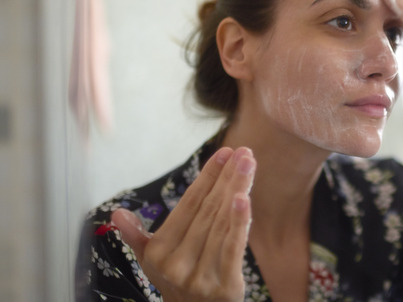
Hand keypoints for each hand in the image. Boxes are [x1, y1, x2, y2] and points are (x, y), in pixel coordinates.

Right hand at [111, 147, 254, 301]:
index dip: (208, 177)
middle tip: (244, 152)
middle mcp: (177, 263)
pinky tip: (245, 198)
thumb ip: (137, 236)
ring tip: (249, 164)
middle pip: (208, 210)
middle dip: (228, 177)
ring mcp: (200, 275)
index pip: (190, 205)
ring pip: (222, 224)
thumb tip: (116, 213)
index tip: (225, 152)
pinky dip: (240, 223)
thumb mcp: (151, 262)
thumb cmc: (176, 282)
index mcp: (160, 251)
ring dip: (238, 189)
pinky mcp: (224, 287)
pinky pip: (233, 248)